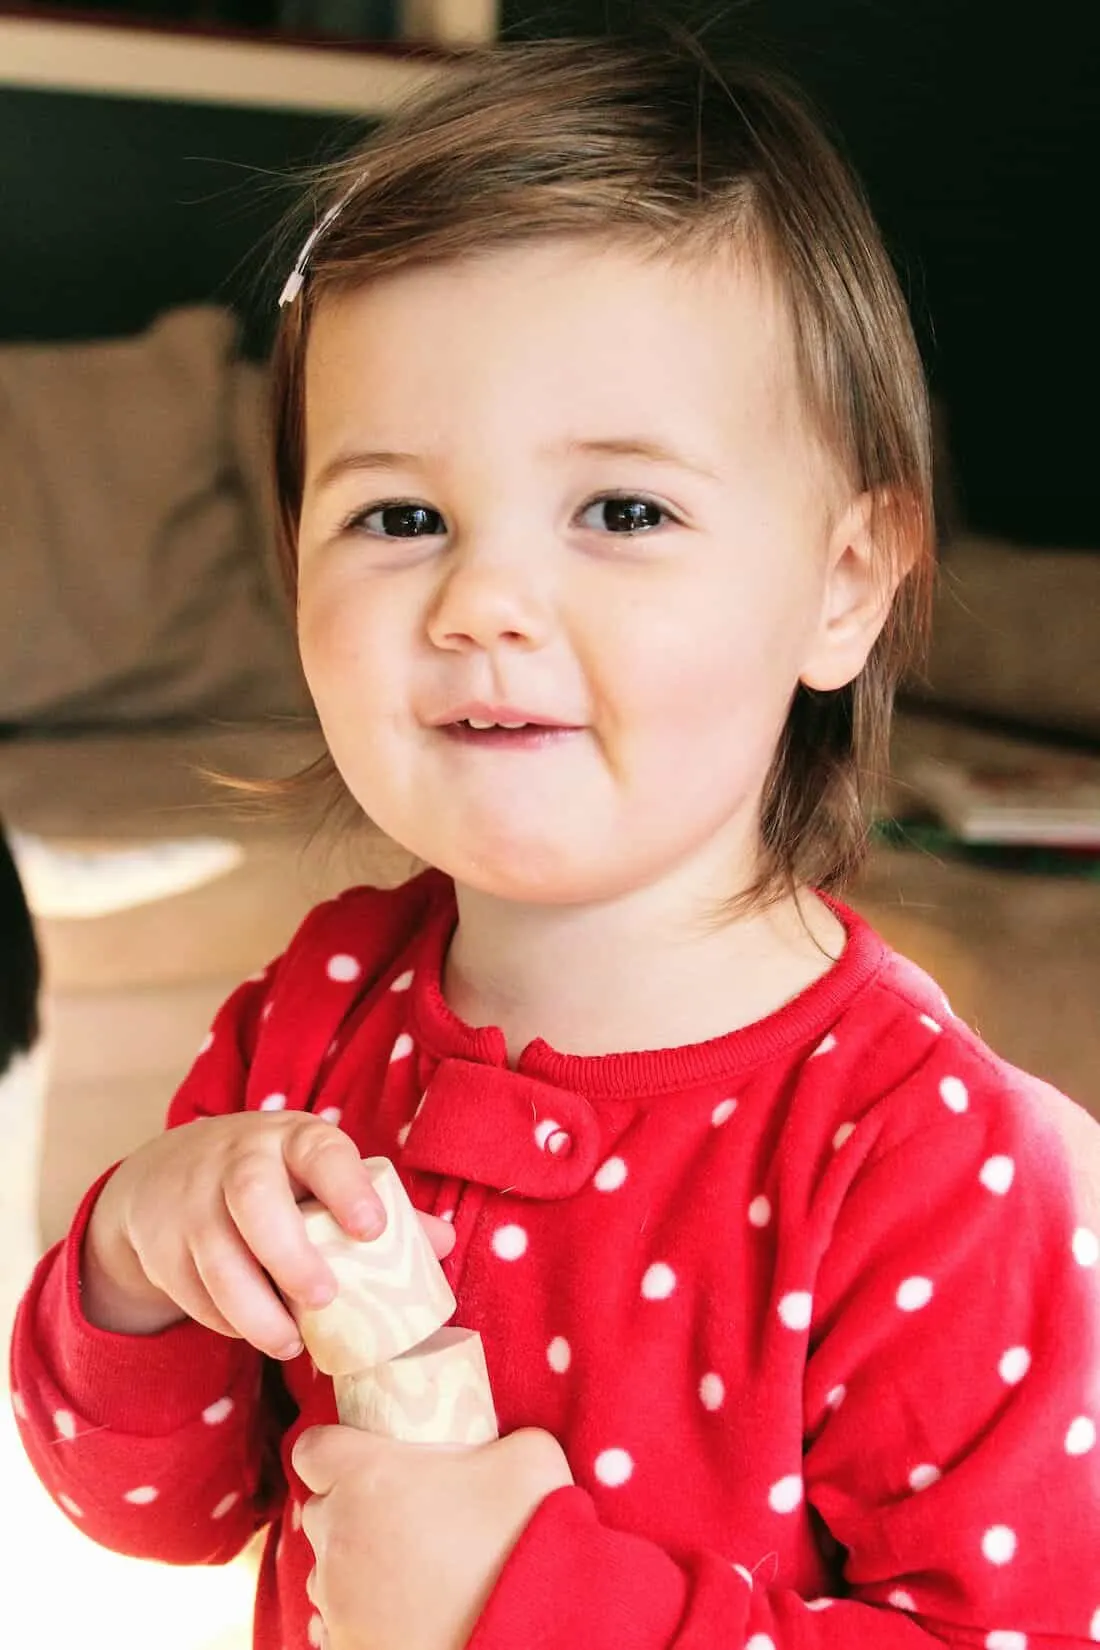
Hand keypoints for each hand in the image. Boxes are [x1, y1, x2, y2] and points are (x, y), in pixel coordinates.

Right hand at [81, 1117, 455, 1357]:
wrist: (169, 1173)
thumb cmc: (274, 1179)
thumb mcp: (318, 1175)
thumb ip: (376, 1206)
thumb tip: (442, 1242)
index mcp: (292, 1139)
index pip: (320, 1152)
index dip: (346, 1188)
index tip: (372, 1230)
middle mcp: (238, 1160)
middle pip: (254, 1199)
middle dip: (290, 1254)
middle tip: (325, 1299)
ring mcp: (193, 1201)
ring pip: (217, 1257)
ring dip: (255, 1309)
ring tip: (291, 1345)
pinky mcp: (162, 1245)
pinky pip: (193, 1291)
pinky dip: (224, 1320)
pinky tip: (253, 1331)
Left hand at [294, 1424, 573, 1649]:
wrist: (531, 1630)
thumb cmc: (522, 1537)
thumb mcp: (529, 1458)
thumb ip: (500, 1439)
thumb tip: (502, 1445)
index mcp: (367, 1476)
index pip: (312, 1448)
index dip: (336, 1451)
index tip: (367, 1459)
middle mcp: (339, 1536)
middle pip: (318, 1511)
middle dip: (349, 1510)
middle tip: (404, 1518)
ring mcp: (337, 1600)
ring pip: (325, 1571)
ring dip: (355, 1567)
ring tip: (409, 1574)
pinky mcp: (348, 1648)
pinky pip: (332, 1626)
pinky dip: (357, 1618)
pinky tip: (401, 1614)